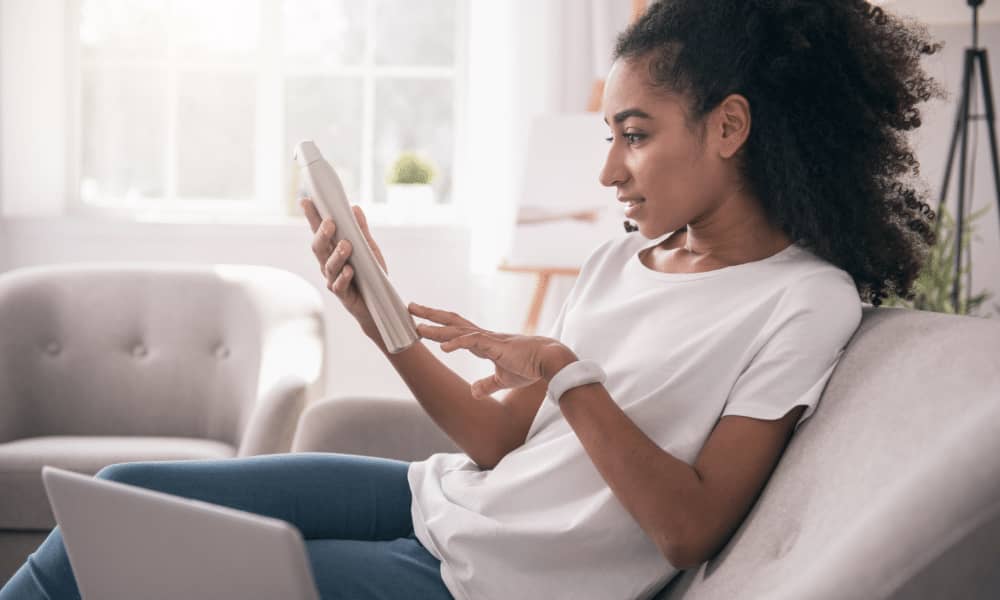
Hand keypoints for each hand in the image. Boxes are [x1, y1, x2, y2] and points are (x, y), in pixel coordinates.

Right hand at [301, 198, 387, 339]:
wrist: (378, 304)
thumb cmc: (370, 275)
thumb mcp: (369, 249)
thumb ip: (361, 231)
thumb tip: (355, 208)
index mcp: (332, 250)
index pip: (320, 231)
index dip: (312, 217)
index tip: (306, 201)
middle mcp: (328, 264)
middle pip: (318, 247)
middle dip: (322, 234)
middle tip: (330, 223)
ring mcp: (333, 279)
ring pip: (328, 266)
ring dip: (337, 254)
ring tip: (346, 246)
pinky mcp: (342, 295)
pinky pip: (339, 285)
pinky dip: (344, 277)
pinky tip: (350, 270)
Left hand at [409, 303, 577, 398]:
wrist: (548, 361)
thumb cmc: (529, 367)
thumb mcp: (503, 380)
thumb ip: (487, 385)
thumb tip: (473, 392)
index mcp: (483, 342)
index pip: (456, 329)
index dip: (438, 325)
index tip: (421, 320)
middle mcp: (482, 336)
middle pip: (451, 321)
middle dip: (430, 314)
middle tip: (410, 307)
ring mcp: (488, 339)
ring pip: (457, 329)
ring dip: (437, 328)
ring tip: (417, 326)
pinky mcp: (496, 345)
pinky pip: (473, 341)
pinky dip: (457, 342)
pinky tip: (444, 346)